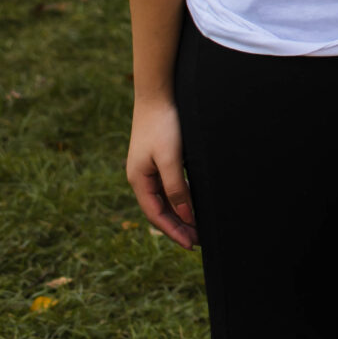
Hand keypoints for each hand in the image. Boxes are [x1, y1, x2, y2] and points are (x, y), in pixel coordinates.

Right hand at [126, 97, 198, 246]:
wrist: (158, 94)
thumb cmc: (163, 124)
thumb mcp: (171, 158)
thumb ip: (176, 187)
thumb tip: (185, 215)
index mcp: (139, 180)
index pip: (156, 215)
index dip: (173, 231)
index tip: (192, 244)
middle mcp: (141, 176)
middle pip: (159, 210)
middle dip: (178, 227)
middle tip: (199, 241)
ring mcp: (148, 167)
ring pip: (164, 199)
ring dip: (179, 214)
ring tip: (197, 227)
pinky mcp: (158, 158)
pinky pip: (168, 186)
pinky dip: (180, 198)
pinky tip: (192, 202)